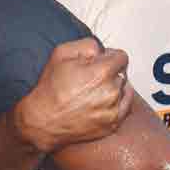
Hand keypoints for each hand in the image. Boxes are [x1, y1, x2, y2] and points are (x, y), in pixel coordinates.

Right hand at [13, 37, 133, 153]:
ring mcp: (113, 110)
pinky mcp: (112, 125)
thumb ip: (88, 45)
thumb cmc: (51, 87)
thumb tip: (102, 51)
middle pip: (122, 74)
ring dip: (114, 88)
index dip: (110, 57)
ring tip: (95, 91)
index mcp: (102, 72)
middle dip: (110, 73)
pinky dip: (118, 103)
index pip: (122, 57)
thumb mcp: (62, 53)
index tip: (101, 61)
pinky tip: (103, 101)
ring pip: (123, 90)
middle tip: (92, 78)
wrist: (44, 120)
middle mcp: (111, 92)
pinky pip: (125, 107)